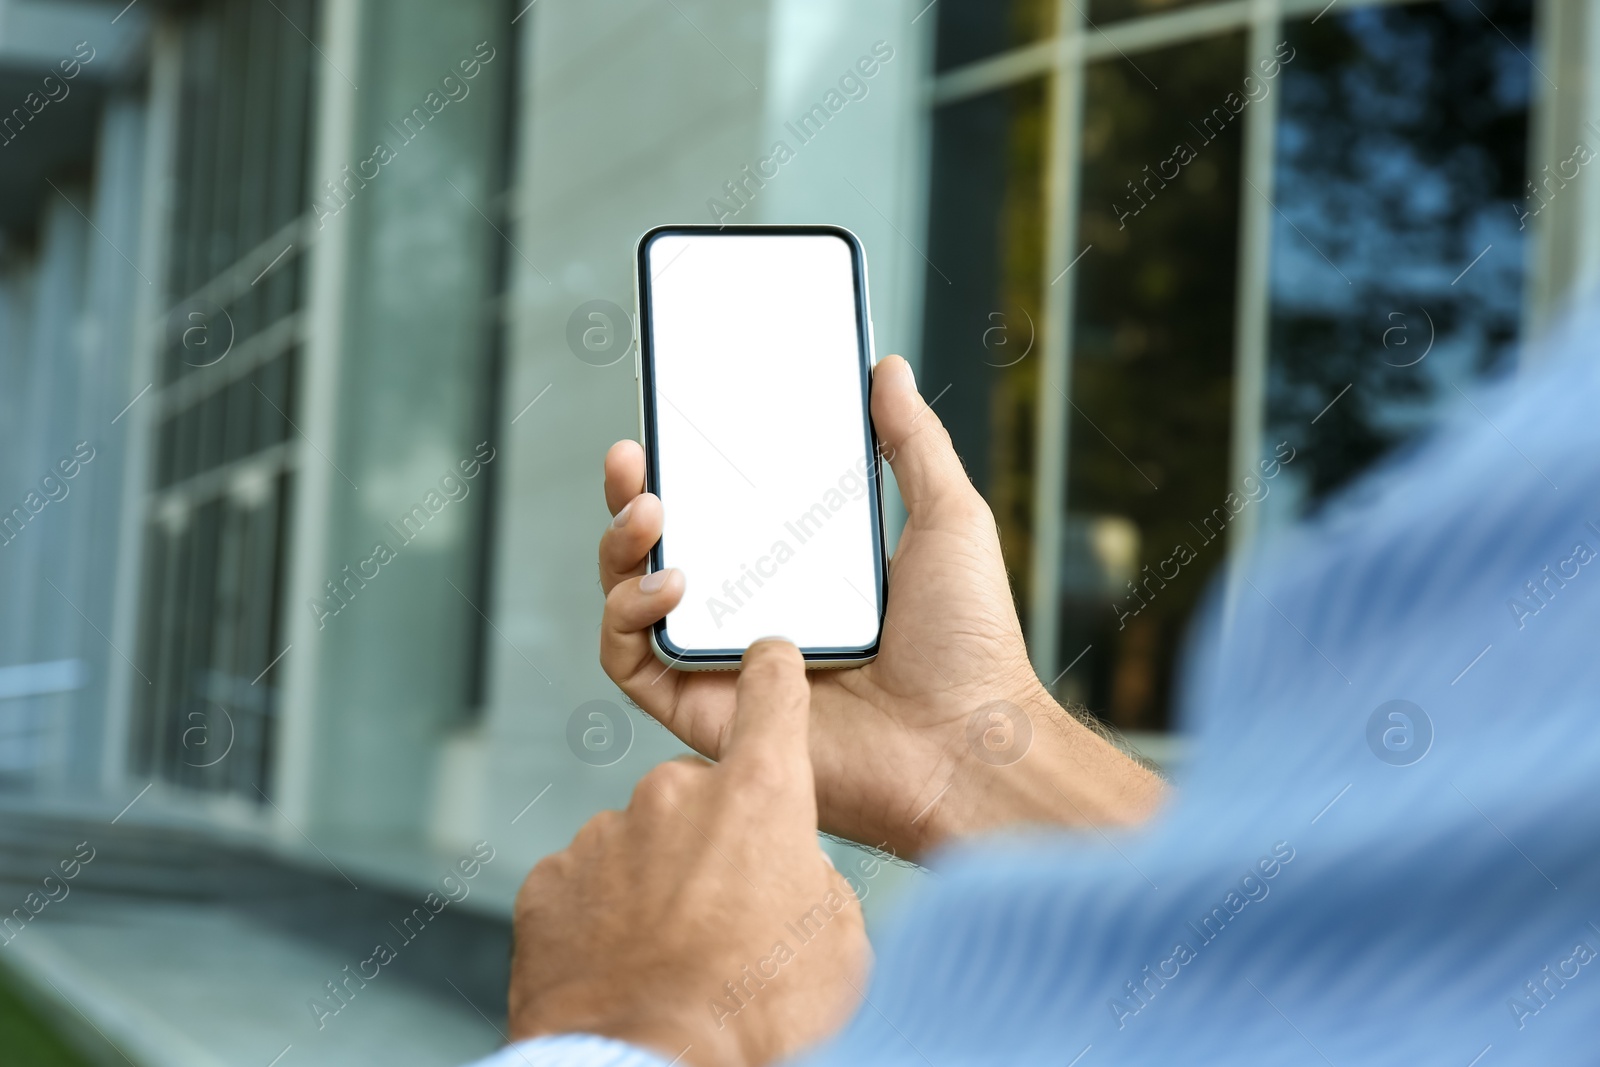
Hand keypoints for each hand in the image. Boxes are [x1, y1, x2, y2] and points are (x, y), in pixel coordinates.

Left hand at [509, 641, 869, 1066]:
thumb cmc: (752, 1024)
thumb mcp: (839, 950)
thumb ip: (816, 881)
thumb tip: (793, 875)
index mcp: (759, 798)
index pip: (772, 696)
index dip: (774, 674)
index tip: (768, 659)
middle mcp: (675, 796)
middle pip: (702, 795)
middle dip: (713, 842)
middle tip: (727, 916)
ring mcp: (603, 836)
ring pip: (640, 843)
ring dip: (657, 883)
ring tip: (674, 956)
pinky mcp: (548, 882)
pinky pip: (586, 883)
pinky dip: (603, 915)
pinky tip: (625, 966)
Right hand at [599, 355, 1164, 860]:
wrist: (967, 745)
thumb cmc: (971, 644)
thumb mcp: (948, 519)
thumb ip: (913, 443)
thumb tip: (886, 367)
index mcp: (802, 570)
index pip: (724, 509)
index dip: (686, 465)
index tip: (671, 420)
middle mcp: (754, 613)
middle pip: (661, 549)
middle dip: (628, 497)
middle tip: (632, 456)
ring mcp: (724, 663)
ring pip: (630, 600)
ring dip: (618, 550)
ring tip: (649, 512)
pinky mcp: (705, 712)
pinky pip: (630, 663)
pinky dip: (627, 617)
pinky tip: (669, 586)